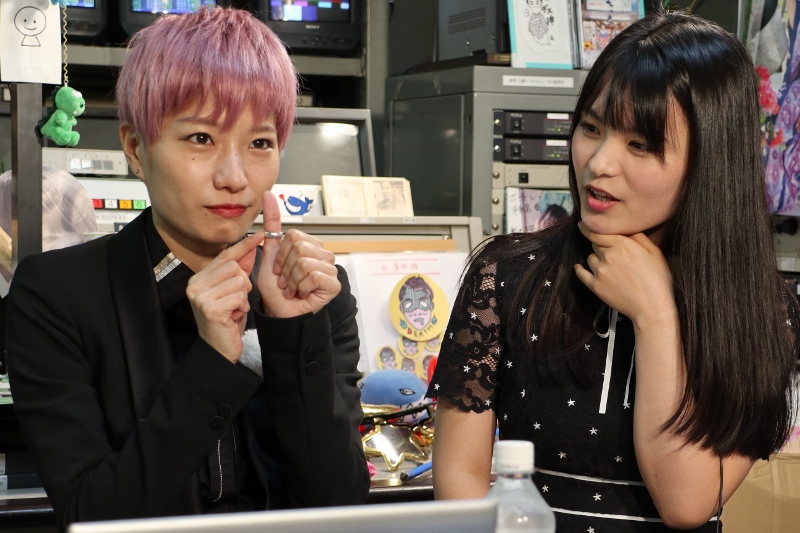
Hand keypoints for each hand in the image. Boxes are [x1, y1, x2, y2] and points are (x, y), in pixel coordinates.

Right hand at [186, 231, 263, 362]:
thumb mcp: (234, 292)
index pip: (225, 255)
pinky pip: (239, 296)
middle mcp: (195, 284)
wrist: (219, 351)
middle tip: (237, 300)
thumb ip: (240, 271)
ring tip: (234, 309)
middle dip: (244, 283)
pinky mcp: (209, 308)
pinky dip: (242, 307)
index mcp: (199, 278)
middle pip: (234, 266)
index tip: (259, 235)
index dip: (243, 246)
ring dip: (243, 297)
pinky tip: (234, 316)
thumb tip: (251, 248)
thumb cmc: (227, 322)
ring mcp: (200, 296)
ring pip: (238, 280)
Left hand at [258, 190, 340, 317]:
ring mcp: (330, 268)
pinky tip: (303, 293)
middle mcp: (322, 254)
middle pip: (299, 246)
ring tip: (293, 288)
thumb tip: (267, 195)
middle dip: (285, 267)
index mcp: (309, 245)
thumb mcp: (270, 254)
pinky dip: (302, 287)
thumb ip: (272, 225)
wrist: (281, 313)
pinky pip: (313, 275)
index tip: (278, 269)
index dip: (281, 255)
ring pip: (305, 261)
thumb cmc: (277, 289)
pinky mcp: (334, 283)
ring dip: (292, 279)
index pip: (294, 235)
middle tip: (286, 281)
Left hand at [573, 222, 675, 325]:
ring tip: (608, 266)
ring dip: (596, 259)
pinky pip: (581, 274)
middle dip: (601, 246)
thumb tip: (626, 230)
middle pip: (595, 245)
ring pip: (590, 258)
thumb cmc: (657, 279)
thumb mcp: (654, 252)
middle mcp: (608, 255)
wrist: (652, 307)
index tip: (582, 224)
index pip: (598, 233)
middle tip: (611, 253)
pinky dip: (580, 270)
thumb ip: (638, 238)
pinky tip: (579, 268)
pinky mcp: (595, 286)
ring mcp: (599, 271)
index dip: (588, 228)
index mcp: (622, 244)